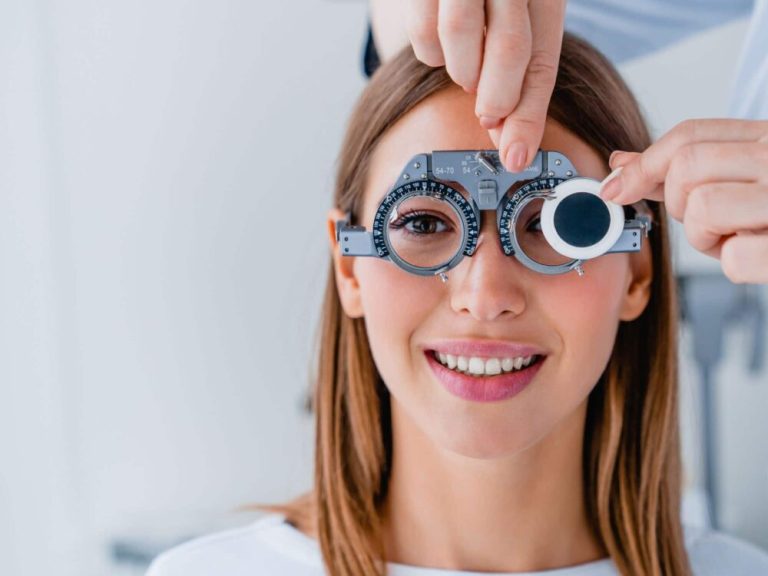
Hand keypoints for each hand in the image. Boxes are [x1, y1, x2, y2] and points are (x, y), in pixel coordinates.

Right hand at [405, 0, 565, 171]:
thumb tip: (511, 145)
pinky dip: (429, 52)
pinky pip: (423, 30)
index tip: (515, 157)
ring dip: (461, 70)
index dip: (529, 117)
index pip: (542, 61)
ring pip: (460, 37)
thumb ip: (519, 76)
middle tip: (487, 115)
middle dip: (496, 97)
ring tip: (465, 67)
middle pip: (510, 48)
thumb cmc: (492, 2)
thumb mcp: (521, 24)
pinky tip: (441, 45)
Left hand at [601, 119, 767, 283]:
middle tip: (713, 219)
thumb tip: (621, 163)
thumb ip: (686, 167)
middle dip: (681, 204)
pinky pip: (735, 257)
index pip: (691, 134)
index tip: (616, 187)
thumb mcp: (748, 174)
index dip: (643, 163)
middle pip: (686, 169)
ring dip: (708, 237)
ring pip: (702, 209)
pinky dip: (739, 264)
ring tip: (743, 235)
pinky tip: (763, 254)